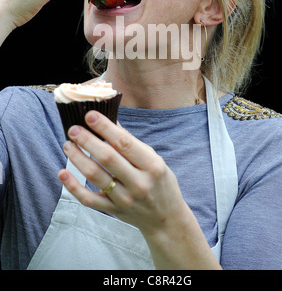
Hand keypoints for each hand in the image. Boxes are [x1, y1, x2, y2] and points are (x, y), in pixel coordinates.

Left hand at [58, 111, 220, 268]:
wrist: (166, 218)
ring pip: (95, 176)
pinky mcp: (113, 211)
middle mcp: (138, 183)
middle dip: (87, 140)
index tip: (90, 115)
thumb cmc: (160, 182)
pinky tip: (63, 173)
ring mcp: (125, 199)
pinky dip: (73, 186)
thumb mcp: (154, 159)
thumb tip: (109, 120)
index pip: (124, 142)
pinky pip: (89, 199)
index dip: (105, 127)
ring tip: (68, 145)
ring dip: (78, 158)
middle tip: (73, 129)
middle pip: (107, 158)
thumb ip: (131, 142)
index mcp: (152, 166)